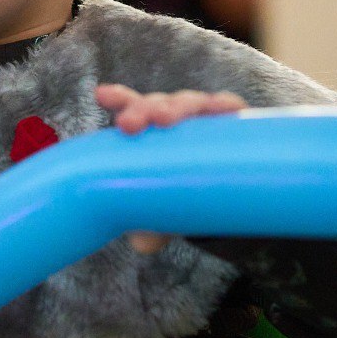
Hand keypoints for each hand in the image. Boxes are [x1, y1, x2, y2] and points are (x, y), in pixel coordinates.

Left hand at [94, 85, 246, 253]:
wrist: (226, 192)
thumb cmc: (182, 191)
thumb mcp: (165, 210)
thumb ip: (151, 224)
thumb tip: (141, 242)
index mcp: (150, 127)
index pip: (132, 107)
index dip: (119, 98)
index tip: (103, 95)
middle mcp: (175, 116)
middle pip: (156, 104)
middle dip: (143, 109)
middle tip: (131, 124)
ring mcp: (203, 116)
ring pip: (188, 103)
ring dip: (176, 106)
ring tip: (167, 118)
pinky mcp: (234, 123)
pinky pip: (230, 109)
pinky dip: (226, 105)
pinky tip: (226, 108)